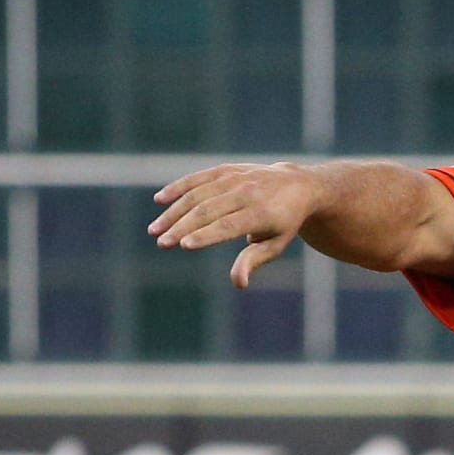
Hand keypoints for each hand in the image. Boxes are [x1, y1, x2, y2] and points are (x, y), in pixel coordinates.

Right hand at [148, 162, 323, 288]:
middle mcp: (249, 192)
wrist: (298, 186)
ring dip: (174, 211)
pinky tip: (159, 200)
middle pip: (209, 210)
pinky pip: (199, 177)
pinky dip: (178, 187)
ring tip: (155, 230)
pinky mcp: (227, 170)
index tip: (183, 245)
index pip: (229, 225)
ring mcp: (237, 178)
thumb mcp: (275, 244)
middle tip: (161, 242)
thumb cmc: (283, 223)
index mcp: (263, 213)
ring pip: (199, 193)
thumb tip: (239, 284)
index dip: (206, 235)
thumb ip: (253, 260)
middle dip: (182, 227)